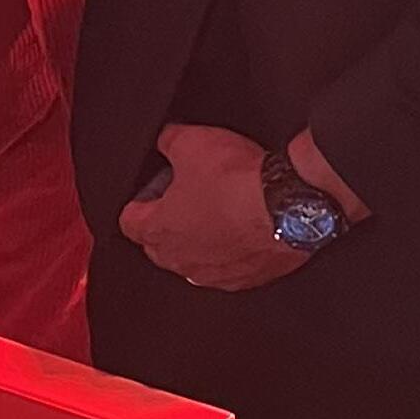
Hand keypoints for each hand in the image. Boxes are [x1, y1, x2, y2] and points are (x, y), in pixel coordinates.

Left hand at [118, 125, 304, 293]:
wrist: (289, 203)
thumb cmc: (239, 182)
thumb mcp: (193, 141)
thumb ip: (169, 141)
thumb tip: (166, 140)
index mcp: (159, 231)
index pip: (129, 220)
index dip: (141, 198)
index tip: (156, 186)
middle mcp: (181, 260)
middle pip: (160, 243)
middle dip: (170, 219)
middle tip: (191, 192)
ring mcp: (214, 274)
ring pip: (194, 257)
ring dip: (202, 237)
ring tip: (222, 207)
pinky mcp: (246, 278)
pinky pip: (229, 266)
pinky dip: (233, 249)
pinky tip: (247, 225)